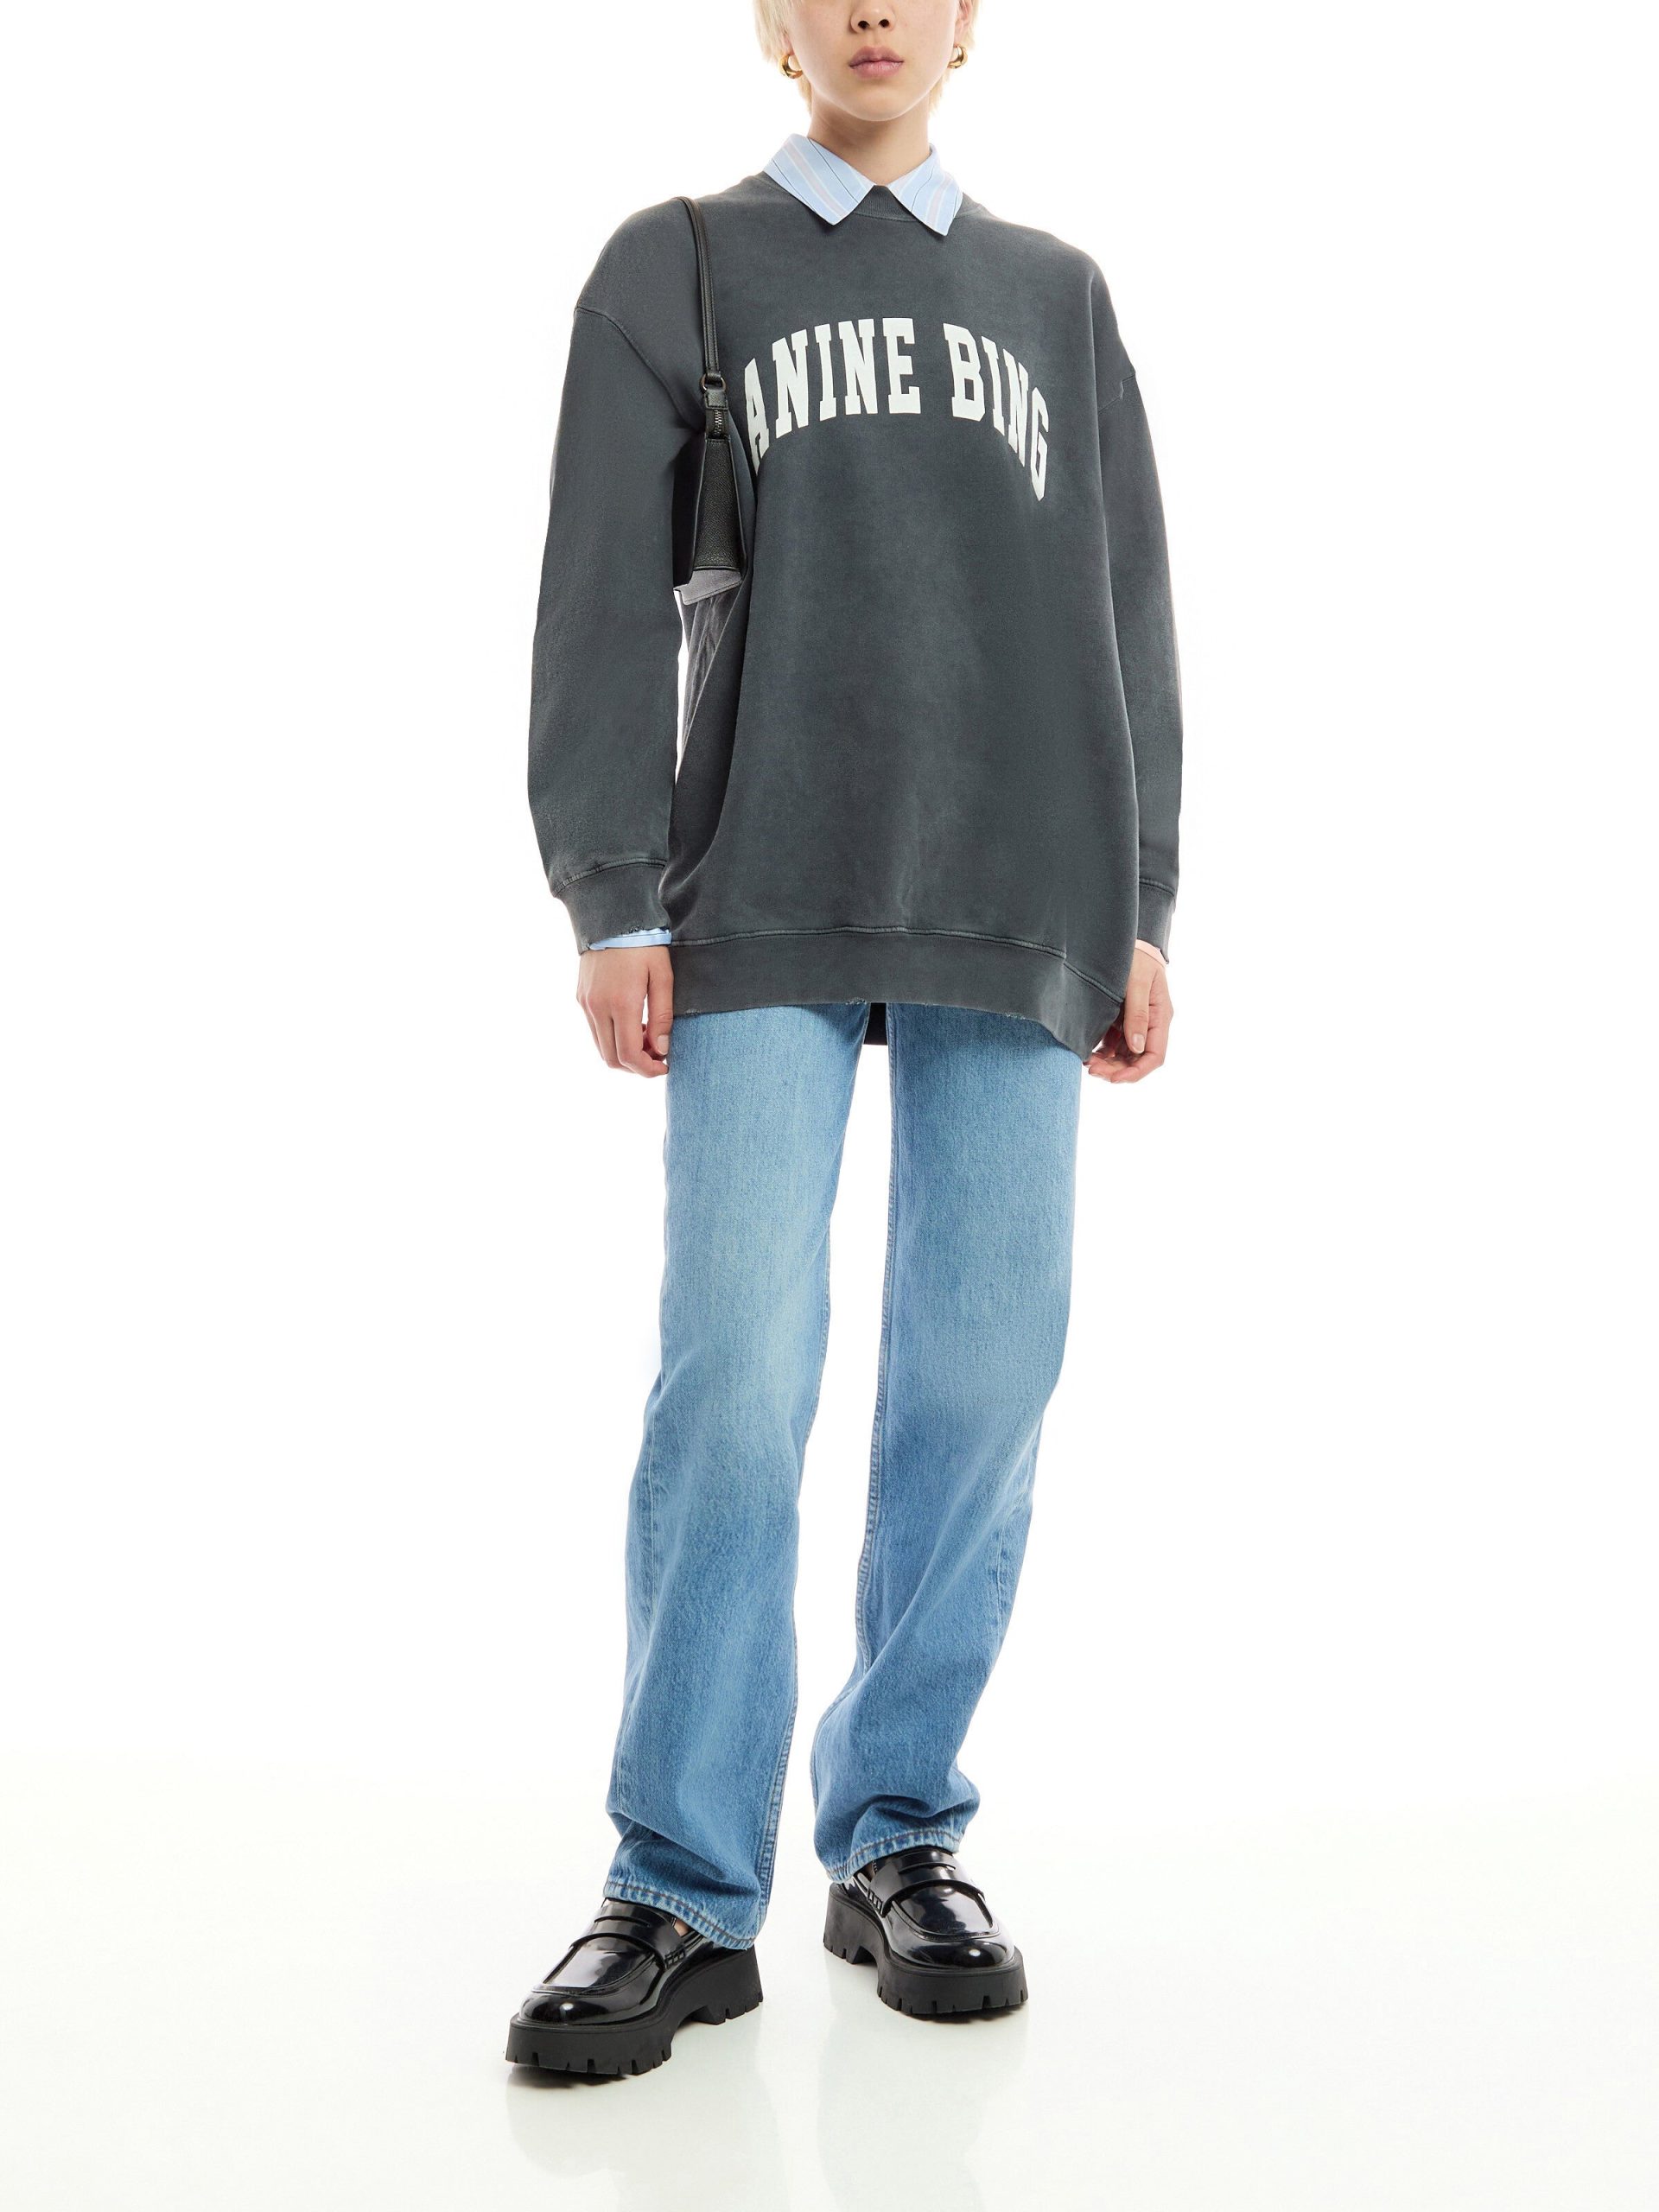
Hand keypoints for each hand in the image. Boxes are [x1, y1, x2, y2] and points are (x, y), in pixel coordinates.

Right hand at [577, 945, 673, 1074]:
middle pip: (612, 1059)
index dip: (647, 1070)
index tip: (664, 1067)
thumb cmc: (644, 945)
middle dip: (636, 1066)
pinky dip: (613, 1038)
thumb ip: (662, 1016)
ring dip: (623, 1053)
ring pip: (601, 1047)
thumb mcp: (662, 977)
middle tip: (657, 1056)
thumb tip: (661, 1049)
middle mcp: (598, 1007)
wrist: (612, 917)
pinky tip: (631, 1024)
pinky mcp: (581, 998)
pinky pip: (595, 1031)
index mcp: (621, 1003)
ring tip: (646, 1038)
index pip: (629, 1055)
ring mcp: (586, 1003)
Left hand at [1087, 941, 1172, 1083]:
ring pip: (1125, 1054)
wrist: (1128, 940)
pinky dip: (1103, 1052)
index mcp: (1160, 1017)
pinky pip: (1115, 1043)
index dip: (1136, 1072)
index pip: (1154, 1056)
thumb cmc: (1136, 957)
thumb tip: (1136, 1047)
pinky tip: (1088, 1052)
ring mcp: (1136, 1022)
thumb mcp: (1137, 983)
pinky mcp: (1122, 1019)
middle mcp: (1151, 1024)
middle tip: (1091, 1070)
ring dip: (1109, 1063)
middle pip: (1138, 1059)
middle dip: (1117, 1070)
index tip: (1113, 1078)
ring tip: (1087, 1063)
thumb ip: (1138, 1014)